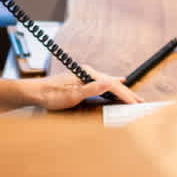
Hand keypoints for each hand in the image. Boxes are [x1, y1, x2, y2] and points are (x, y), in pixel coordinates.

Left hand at [29, 67, 143, 109]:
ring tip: (133, 96)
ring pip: (109, 83)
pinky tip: (118, 82)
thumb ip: (92, 89)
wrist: (36, 92)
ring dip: (122, 90)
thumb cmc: (51, 95)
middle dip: (127, 93)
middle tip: (141, 102)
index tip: (136, 104)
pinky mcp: (82, 80)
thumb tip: (110, 83)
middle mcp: (88, 72)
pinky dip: (113, 85)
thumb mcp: (72, 95)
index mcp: (88, 74)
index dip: (125, 95)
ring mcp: (85, 75)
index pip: (112, 85)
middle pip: (113, 83)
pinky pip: (103, 82)